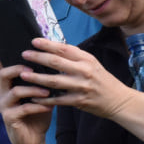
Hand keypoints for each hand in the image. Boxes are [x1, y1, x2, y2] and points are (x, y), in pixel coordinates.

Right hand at [0, 63, 53, 143]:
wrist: (33, 141)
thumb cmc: (37, 116)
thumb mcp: (40, 96)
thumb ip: (42, 83)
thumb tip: (56, 66)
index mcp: (10, 86)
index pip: (7, 67)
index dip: (13, 58)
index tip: (27, 51)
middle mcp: (4, 94)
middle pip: (4, 74)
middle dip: (19, 69)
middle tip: (34, 70)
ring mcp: (5, 106)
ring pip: (15, 91)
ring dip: (33, 90)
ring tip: (48, 92)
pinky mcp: (9, 119)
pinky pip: (23, 109)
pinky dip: (38, 107)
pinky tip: (49, 107)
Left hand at [18, 38, 136, 119]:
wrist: (119, 100)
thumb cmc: (102, 80)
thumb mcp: (91, 64)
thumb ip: (74, 57)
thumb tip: (53, 47)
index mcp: (86, 59)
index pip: (64, 48)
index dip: (48, 44)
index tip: (34, 41)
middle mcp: (84, 71)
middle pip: (56, 62)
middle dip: (38, 57)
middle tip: (24, 54)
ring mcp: (81, 87)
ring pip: (54, 81)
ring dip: (37, 78)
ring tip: (23, 74)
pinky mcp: (79, 101)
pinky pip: (58, 100)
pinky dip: (44, 99)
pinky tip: (33, 98)